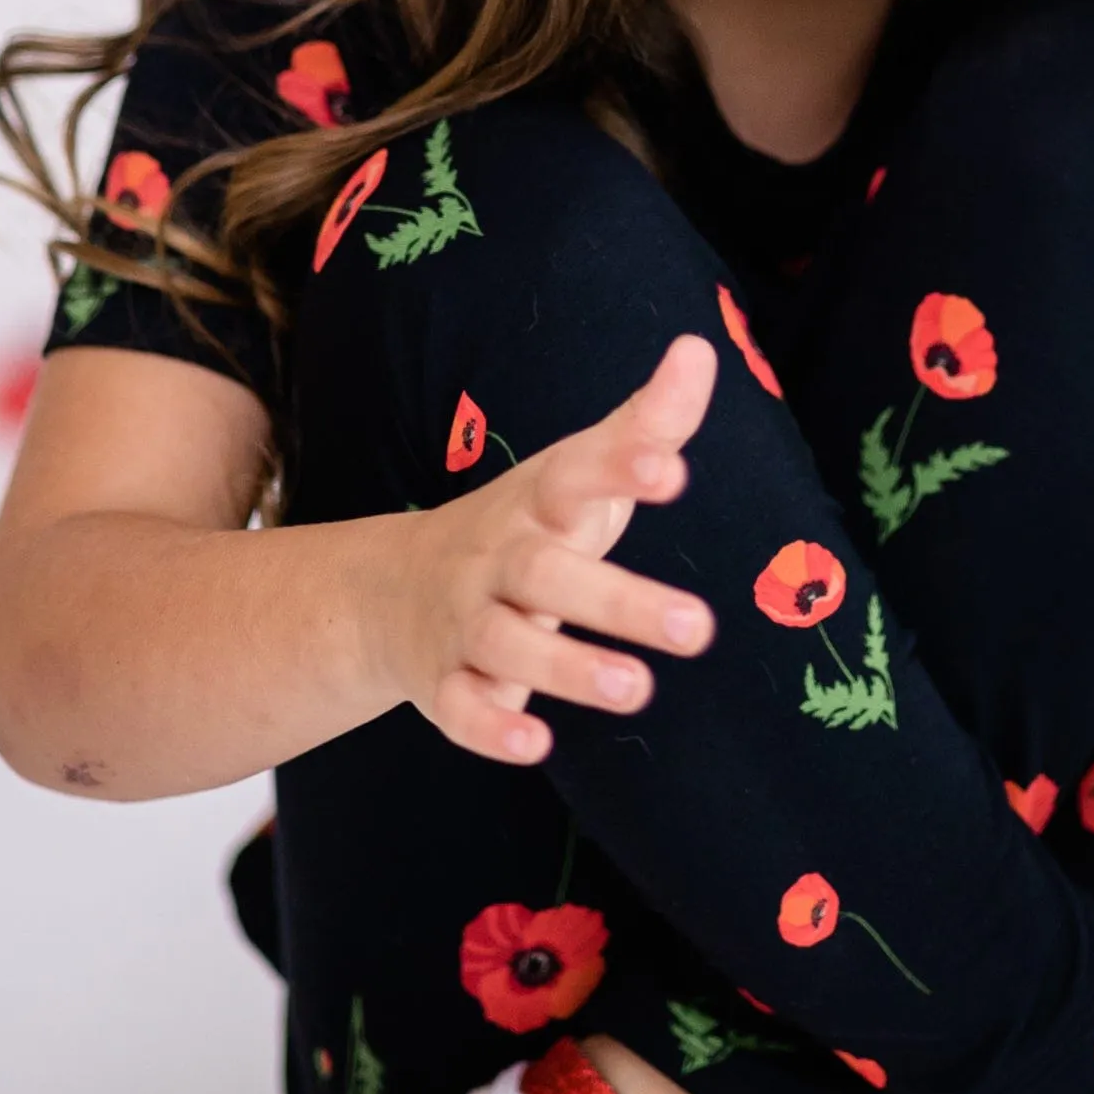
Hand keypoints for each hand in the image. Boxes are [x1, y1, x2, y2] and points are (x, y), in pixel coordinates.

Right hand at [371, 334, 719, 764]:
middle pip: (550, 575)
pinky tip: (534, 746)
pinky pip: (460, 709)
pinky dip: (490, 728)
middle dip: (619, 601)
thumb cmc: (525, 525)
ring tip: (638, 689)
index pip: (576, 476)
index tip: (670, 470)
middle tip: (700, 628)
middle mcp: (500, 560)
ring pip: (507, 644)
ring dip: (569, 669)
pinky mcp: (446, 683)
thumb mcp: (579, 470)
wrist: (393, 590)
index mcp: (538, 503)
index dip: (620, 468)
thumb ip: (648, 422)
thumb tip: (701, 348)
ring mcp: (467, 622)